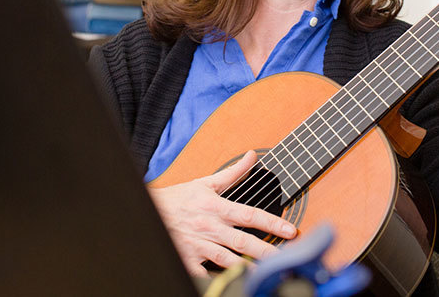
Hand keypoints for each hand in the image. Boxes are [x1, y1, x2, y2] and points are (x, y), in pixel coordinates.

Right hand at [148, 150, 296, 275]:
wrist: (148, 211)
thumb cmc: (178, 199)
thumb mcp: (205, 182)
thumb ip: (233, 172)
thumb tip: (252, 156)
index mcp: (216, 207)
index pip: (250, 214)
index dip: (272, 223)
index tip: (290, 230)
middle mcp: (209, 227)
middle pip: (242, 241)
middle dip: (265, 250)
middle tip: (286, 257)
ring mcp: (198, 245)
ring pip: (227, 259)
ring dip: (246, 267)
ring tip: (265, 274)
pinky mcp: (187, 259)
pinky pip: (204, 272)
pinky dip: (216, 277)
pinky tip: (233, 281)